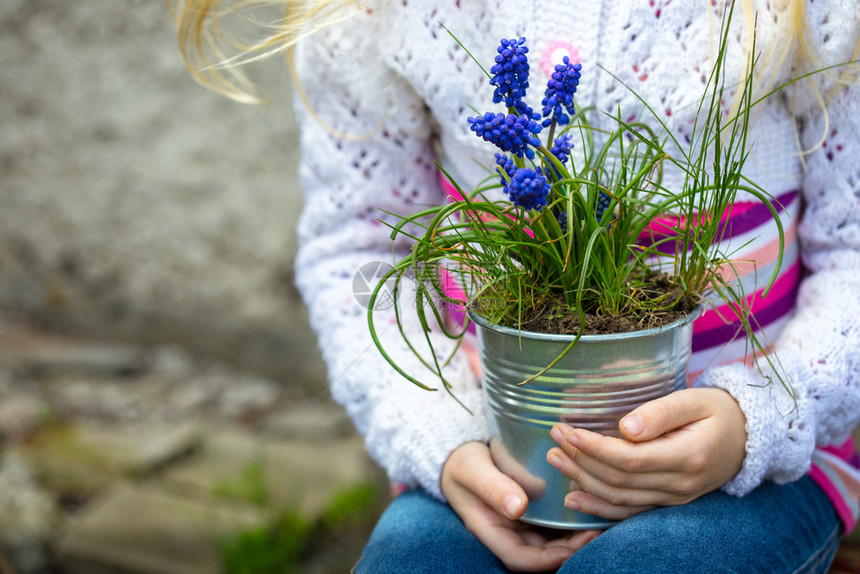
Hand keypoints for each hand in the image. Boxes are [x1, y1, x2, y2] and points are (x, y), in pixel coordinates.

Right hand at [441, 441, 599, 571]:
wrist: (462, 454)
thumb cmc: (463, 462)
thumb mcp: (473, 470)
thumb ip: (492, 487)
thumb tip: (516, 508)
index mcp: (490, 530)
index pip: (518, 558)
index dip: (545, 561)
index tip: (569, 550)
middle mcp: (509, 532)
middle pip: (540, 553)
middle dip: (569, 549)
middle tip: (595, 532)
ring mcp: (521, 522)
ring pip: (551, 539)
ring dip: (574, 536)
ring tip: (598, 522)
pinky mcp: (532, 509)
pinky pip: (553, 521)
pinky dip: (571, 518)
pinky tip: (588, 506)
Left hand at [546, 388, 746, 520]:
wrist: (748, 438)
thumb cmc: (717, 412)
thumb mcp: (694, 400)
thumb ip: (661, 413)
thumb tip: (626, 427)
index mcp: (687, 456)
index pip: (631, 459)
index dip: (595, 448)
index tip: (568, 432)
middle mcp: (680, 484)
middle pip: (620, 480)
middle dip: (581, 460)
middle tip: (554, 438)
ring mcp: (674, 498)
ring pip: (620, 498)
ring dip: (583, 481)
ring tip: (555, 459)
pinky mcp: (668, 502)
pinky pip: (630, 512)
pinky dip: (599, 508)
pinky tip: (573, 498)